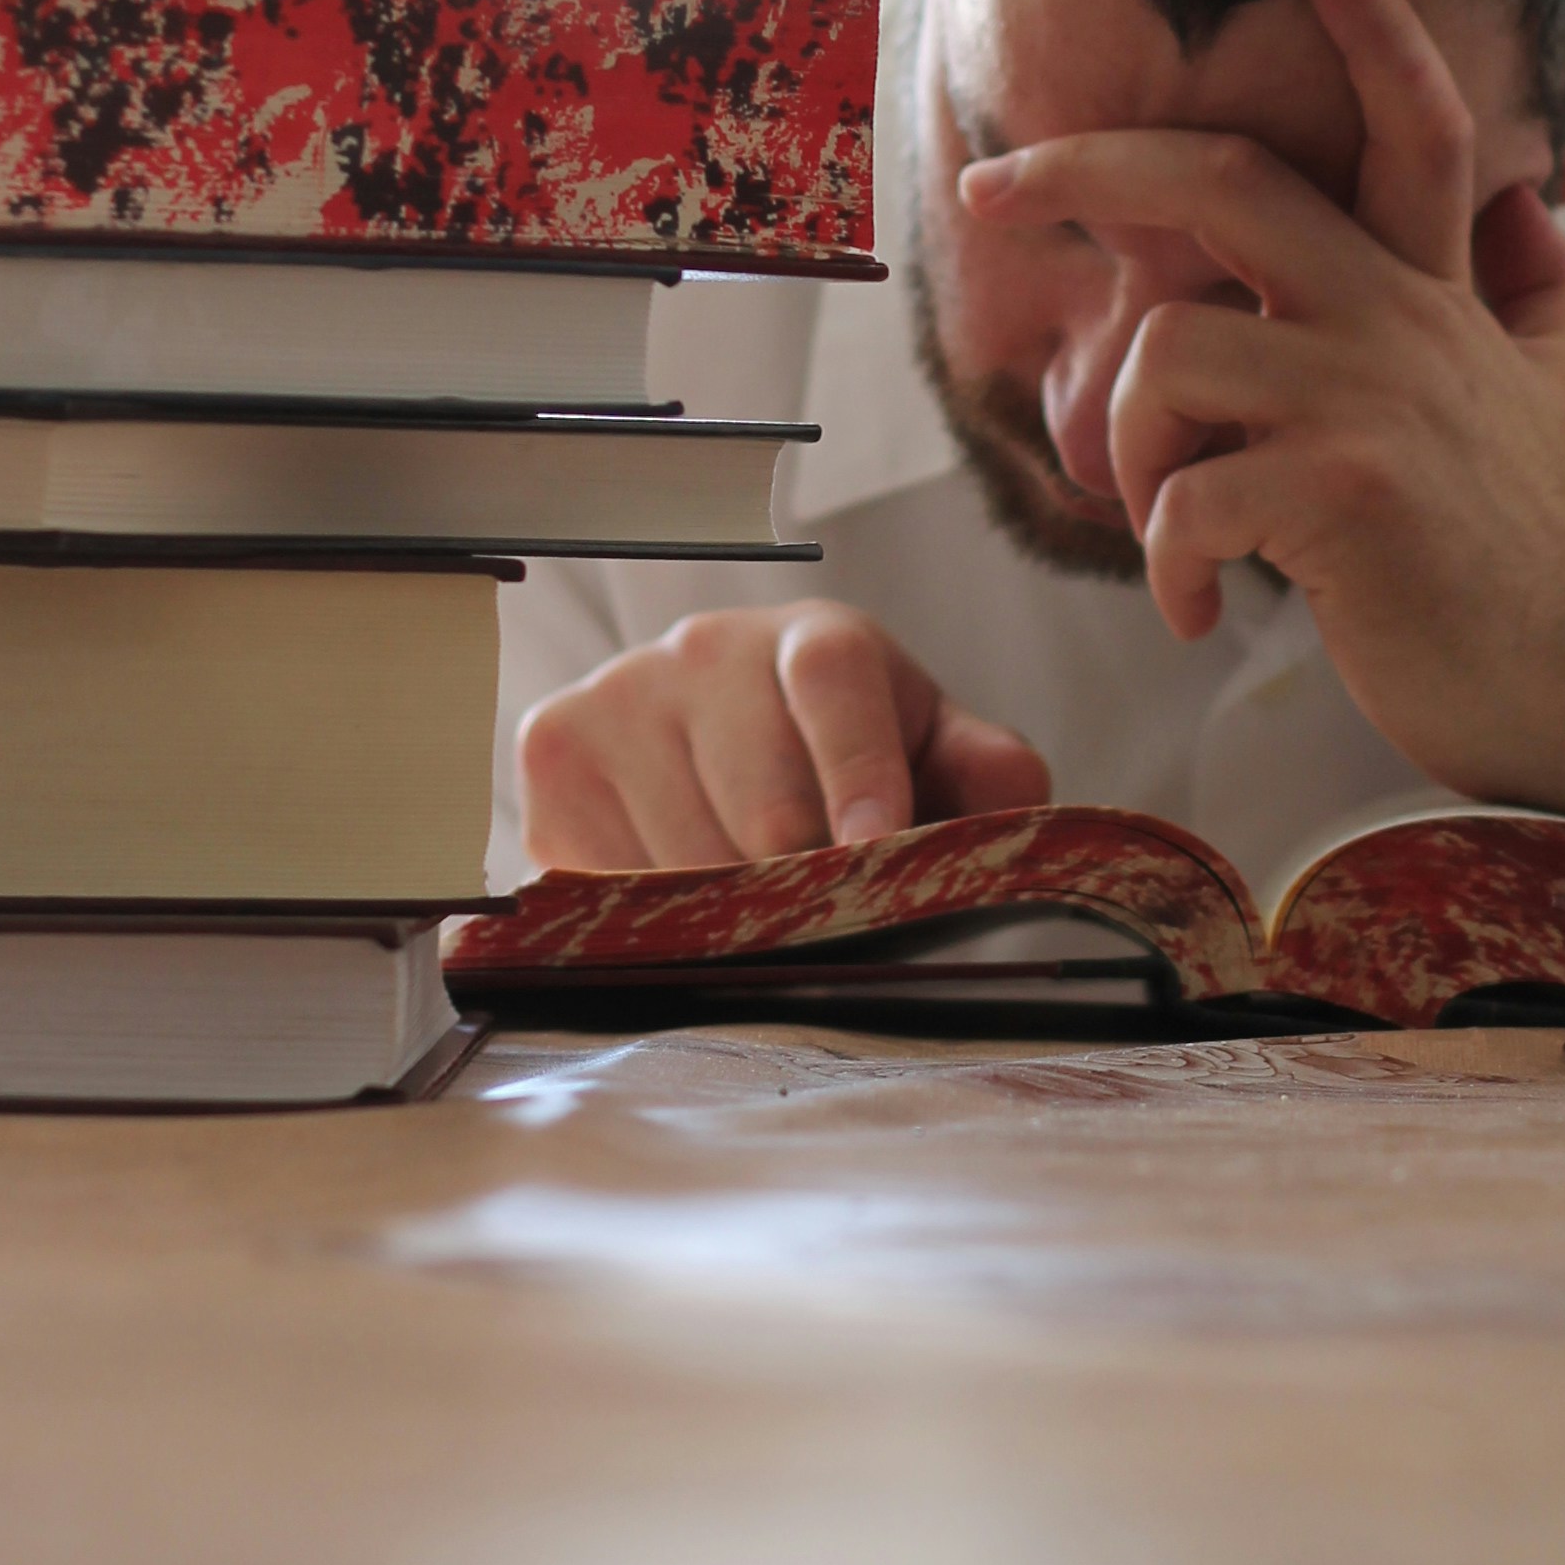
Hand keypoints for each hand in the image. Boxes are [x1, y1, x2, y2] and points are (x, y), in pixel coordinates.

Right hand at [517, 602, 1049, 870]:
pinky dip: (647, 918)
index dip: (856, 767)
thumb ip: (988, 776)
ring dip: (726, 915)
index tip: (872, 843)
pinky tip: (680, 909)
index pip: (833, 682)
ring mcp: (619, 694)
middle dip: (801, 885)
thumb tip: (1011, 813)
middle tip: (823, 924)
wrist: (720, 740)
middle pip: (759, 801)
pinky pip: (601, 873)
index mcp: (816, 639)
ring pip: (681, 853)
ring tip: (752, 915)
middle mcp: (706, 649)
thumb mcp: (931, 756)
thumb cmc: (840, 758)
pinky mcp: (553, 752)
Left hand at [956, 0, 1564, 798]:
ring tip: (1167, 528)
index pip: (1418, 130)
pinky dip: (1164, 567)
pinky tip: (1196, 610)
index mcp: (1435, 292)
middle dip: (1090, 165)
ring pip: (1167, 356)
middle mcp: (1403, 322)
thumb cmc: (1514, 548)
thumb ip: (1535, 290)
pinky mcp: (1340, 497)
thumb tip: (1531, 202)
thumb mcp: (1540, 392)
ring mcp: (1370, 403)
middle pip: (1227, 183)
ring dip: (1127, 451)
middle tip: (994, 189)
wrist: (1562, 680)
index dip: (1383, 33)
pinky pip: (1182, 498)